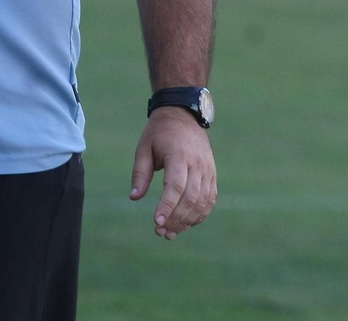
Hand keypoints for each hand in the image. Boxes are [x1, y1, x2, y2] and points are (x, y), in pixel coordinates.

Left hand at [130, 105, 216, 239]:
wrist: (184, 114)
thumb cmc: (159, 132)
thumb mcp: (144, 148)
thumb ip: (140, 173)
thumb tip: (134, 198)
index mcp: (179, 156)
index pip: (175, 187)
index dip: (167, 206)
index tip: (157, 222)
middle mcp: (197, 164)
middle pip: (190, 198)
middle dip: (175, 219)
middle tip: (160, 232)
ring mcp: (208, 170)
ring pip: (202, 202)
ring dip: (187, 221)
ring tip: (170, 233)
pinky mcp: (212, 174)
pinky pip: (210, 199)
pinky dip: (200, 214)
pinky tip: (186, 224)